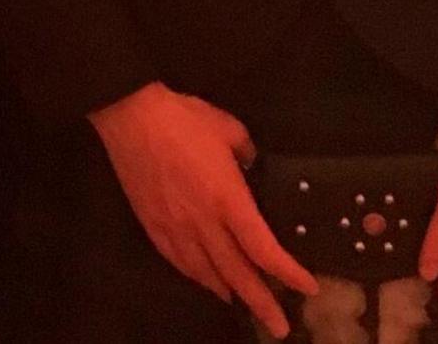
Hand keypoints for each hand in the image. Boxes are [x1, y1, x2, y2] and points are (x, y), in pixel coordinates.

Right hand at [90, 83, 316, 337]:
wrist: (129, 114)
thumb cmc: (183, 118)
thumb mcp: (229, 129)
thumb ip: (247, 152)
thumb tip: (251, 164)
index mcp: (229, 200)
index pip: (264, 249)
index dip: (288, 273)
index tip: (308, 288)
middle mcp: (204, 222)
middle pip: (237, 273)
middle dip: (262, 302)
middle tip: (279, 328)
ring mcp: (175, 226)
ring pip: (206, 272)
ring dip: (229, 292)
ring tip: (244, 305)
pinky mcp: (152, 223)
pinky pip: (177, 260)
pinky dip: (195, 275)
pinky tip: (205, 281)